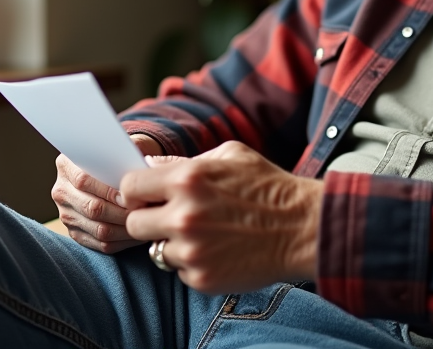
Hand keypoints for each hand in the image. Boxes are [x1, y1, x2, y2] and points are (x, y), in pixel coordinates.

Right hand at [51, 133, 163, 252]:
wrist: (110, 170)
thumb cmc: (120, 156)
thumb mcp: (121, 146)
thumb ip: (127, 151)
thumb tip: (142, 166)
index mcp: (66, 165)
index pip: (83, 180)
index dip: (108, 190)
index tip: (129, 194)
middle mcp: (61, 191)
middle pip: (91, 208)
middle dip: (121, 212)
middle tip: (143, 211)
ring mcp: (67, 214)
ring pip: (98, 230)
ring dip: (125, 229)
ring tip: (145, 222)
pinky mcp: (76, 233)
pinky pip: (100, 244)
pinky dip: (123, 241)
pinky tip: (138, 233)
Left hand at [121, 140, 321, 293]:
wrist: (302, 228)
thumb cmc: (267, 186)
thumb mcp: (229, 155)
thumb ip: (185, 160)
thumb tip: (151, 167)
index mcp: (186, 179)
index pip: (129, 187)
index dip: (136, 191)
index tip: (145, 195)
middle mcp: (184, 216)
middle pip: (133, 224)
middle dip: (148, 219)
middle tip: (170, 217)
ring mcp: (192, 251)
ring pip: (157, 250)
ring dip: (174, 243)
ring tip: (205, 234)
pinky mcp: (202, 277)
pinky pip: (180, 271)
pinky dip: (194, 263)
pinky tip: (219, 250)